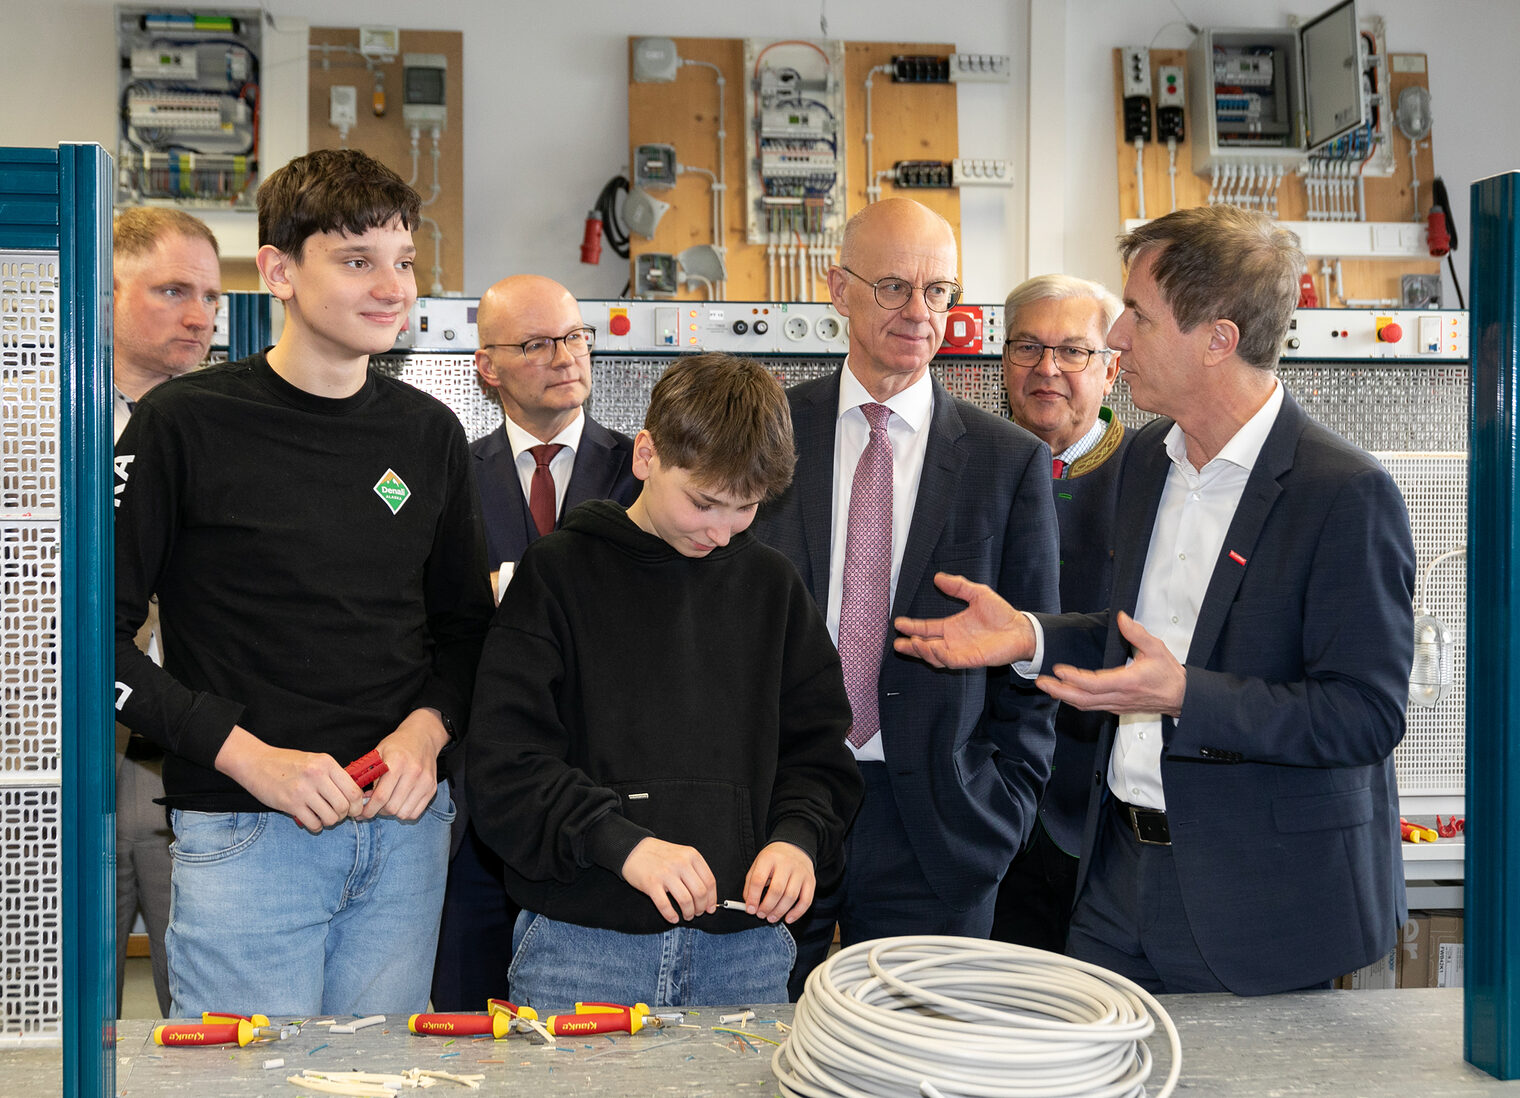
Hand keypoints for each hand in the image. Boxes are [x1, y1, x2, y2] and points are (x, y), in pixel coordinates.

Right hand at [214, 725, 361, 833]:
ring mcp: (303, 790)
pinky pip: (313, 823)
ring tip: (323, 816)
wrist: (256, 762)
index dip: (357, 805)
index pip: (353, 790)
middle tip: (336, 814)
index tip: (353, 810)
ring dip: (329, 821)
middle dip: (344, 815)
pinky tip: (312, 820)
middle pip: (344, 806)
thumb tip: (353, 796)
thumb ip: (332, 775)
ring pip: (330, 817)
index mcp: (326, 763)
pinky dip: (316, 826)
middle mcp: (317, 775)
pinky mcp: (290, 804)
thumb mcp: (314, 761)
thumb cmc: (287, 763)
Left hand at [358, 708, 450, 820]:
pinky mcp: (432, 788)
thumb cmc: (397, 745)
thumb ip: (366, 775)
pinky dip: (404, 813)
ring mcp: (425, 781)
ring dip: (392, 813)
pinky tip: (399, 803)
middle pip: (392, 807)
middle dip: (378, 811)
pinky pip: (415, 812)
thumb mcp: (377, 753)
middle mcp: (413, 773)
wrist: (423, 736)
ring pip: (404, 813)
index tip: (361, 813)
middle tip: (373, 806)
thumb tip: (359, 798)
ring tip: (386, 803)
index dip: (368, 809)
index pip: (381, 797)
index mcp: (397, 762)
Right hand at [620, 837, 717, 923]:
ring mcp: (665, 873)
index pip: (709, 881)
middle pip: (700, 892)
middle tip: (698, 913)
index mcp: (691, 855)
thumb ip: (695, 872)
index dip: (712, 899)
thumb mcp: (683, 855)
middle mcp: (680, 863)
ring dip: (689, 913)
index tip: (710, 908)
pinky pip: (665, 905)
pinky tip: (674, 918)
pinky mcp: (651, 884)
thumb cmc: (661, 855)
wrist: (634, 850)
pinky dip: (671, 916)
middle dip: (701, 908)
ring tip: (687, 915)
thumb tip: (708, 898)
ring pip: (686, 900)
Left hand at [742, 841, 815, 923]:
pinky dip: (797, 913)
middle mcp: (786, 864)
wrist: (794, 846)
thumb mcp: (758, 864)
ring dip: (779, 912)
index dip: (753, 897)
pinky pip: (806, 900)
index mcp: (769, 858)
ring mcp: (800, 872)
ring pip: (791, 897)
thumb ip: (751, 883)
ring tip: (771, 918)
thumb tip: (750, 905)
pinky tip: (788, 919)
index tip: (750, 910)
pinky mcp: (810, 880)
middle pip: (777, 890)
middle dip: (767, 907)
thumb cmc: (773, 859)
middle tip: (761, 915)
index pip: (759, 880)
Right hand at [893, 572, 1034, 667]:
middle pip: (926, 645)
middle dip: (911, 645)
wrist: (1020, 628)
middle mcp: (953, 641)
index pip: (927, 628)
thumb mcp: (977, 593)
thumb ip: (958, 587)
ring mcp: (961, 651)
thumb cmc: (1001, 613)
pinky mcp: (971, 659)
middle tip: (898, 643)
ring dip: (922, 651)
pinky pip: (951, 660)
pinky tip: (931, 648)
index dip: (913, 627)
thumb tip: (938, 577)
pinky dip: (939, 656)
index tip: (899, 623)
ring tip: (912, 643)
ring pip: (935, 656)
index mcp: (952, 627)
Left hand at [1039, 612, 1185, 715]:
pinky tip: (1065, 692)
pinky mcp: (1116, 708)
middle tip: (1042, 682)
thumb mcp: (1156, 648)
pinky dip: (1076, 700)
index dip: (1074, 678)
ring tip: (1047, 686)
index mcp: (1128, 683)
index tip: (1058, 670)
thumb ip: (1137, 633)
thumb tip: (1121, 618)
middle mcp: (1120, 697)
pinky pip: (1092, 706)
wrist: (1181, 696)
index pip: (1095, 684)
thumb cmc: (1168, 674)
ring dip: (1064, 696)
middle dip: (1060, 691)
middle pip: (1084, 699)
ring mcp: (1117, 705)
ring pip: (1085, 705)